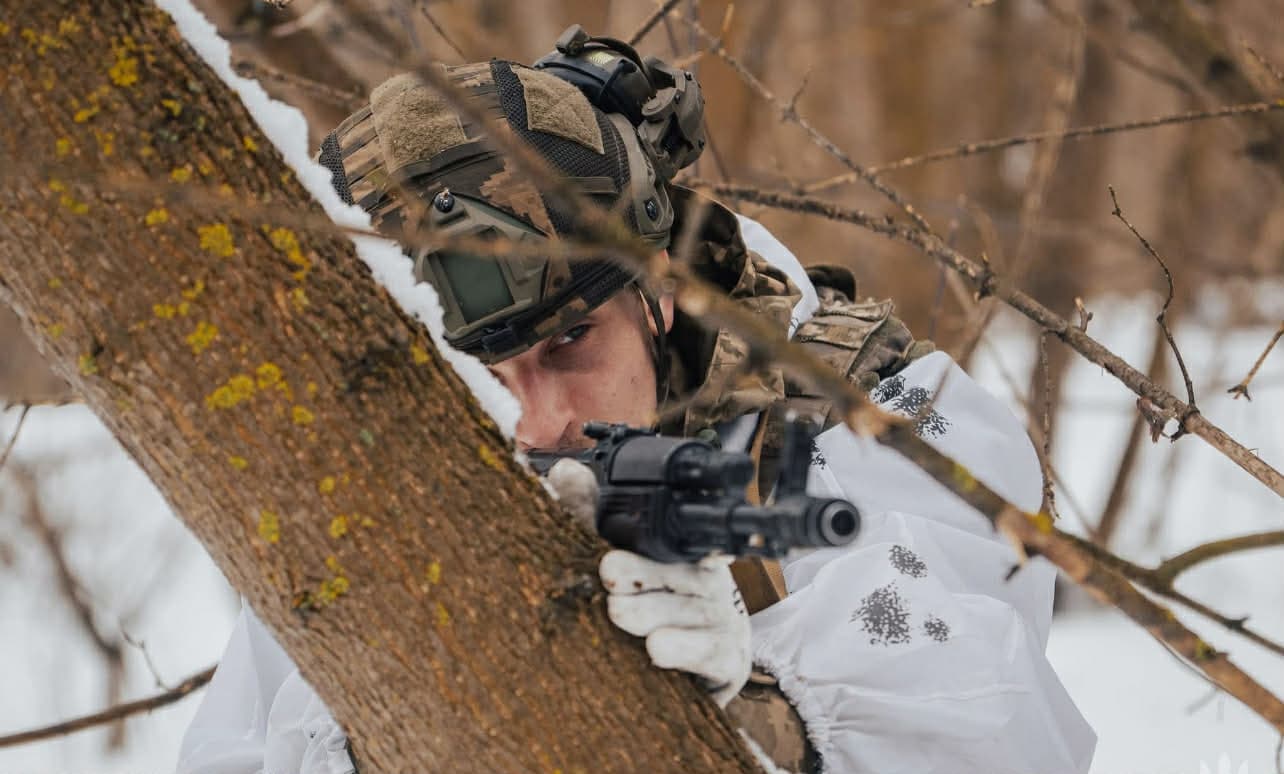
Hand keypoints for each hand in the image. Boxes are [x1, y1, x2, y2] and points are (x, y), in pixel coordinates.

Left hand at [543, 458, 752, 705]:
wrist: (707, 663)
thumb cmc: (659, 604)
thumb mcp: (625, 560)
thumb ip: (590, 516)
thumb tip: (562, 470)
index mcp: (679, 547)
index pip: (663, 530)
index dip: (638, 534)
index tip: (612, 543)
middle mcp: (705, 577)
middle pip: (672, 570)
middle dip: (638, 573)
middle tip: (607, 573)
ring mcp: (720, 616)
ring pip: (683, 611)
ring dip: (648, 613)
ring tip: (618, 612)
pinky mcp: (727, 656)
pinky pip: (706, 650)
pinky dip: (681, 649)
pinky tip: (656, 648)